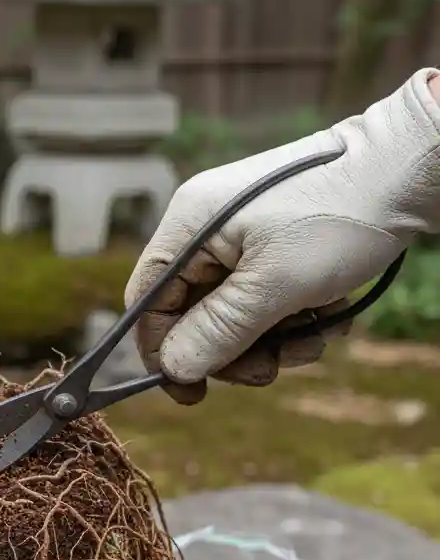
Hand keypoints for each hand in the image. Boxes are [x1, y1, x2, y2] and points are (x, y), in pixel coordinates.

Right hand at [128, 68, 439, 403]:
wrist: (413, 168)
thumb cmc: (341, 216)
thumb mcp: (274, 286)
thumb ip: (217, 332)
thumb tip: (172, 369)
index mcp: (189, 225)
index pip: (147, 302)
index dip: (163, 351)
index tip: (192, 392)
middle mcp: (206, 230)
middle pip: (191, 315)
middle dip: (233, 350)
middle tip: (272, 368)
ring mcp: (241, 238)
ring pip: (232, 315)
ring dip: (272, 341)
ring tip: (314, 335)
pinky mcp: (274, 246)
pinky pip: (264, 301)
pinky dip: (294, 319)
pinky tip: (328, 315)